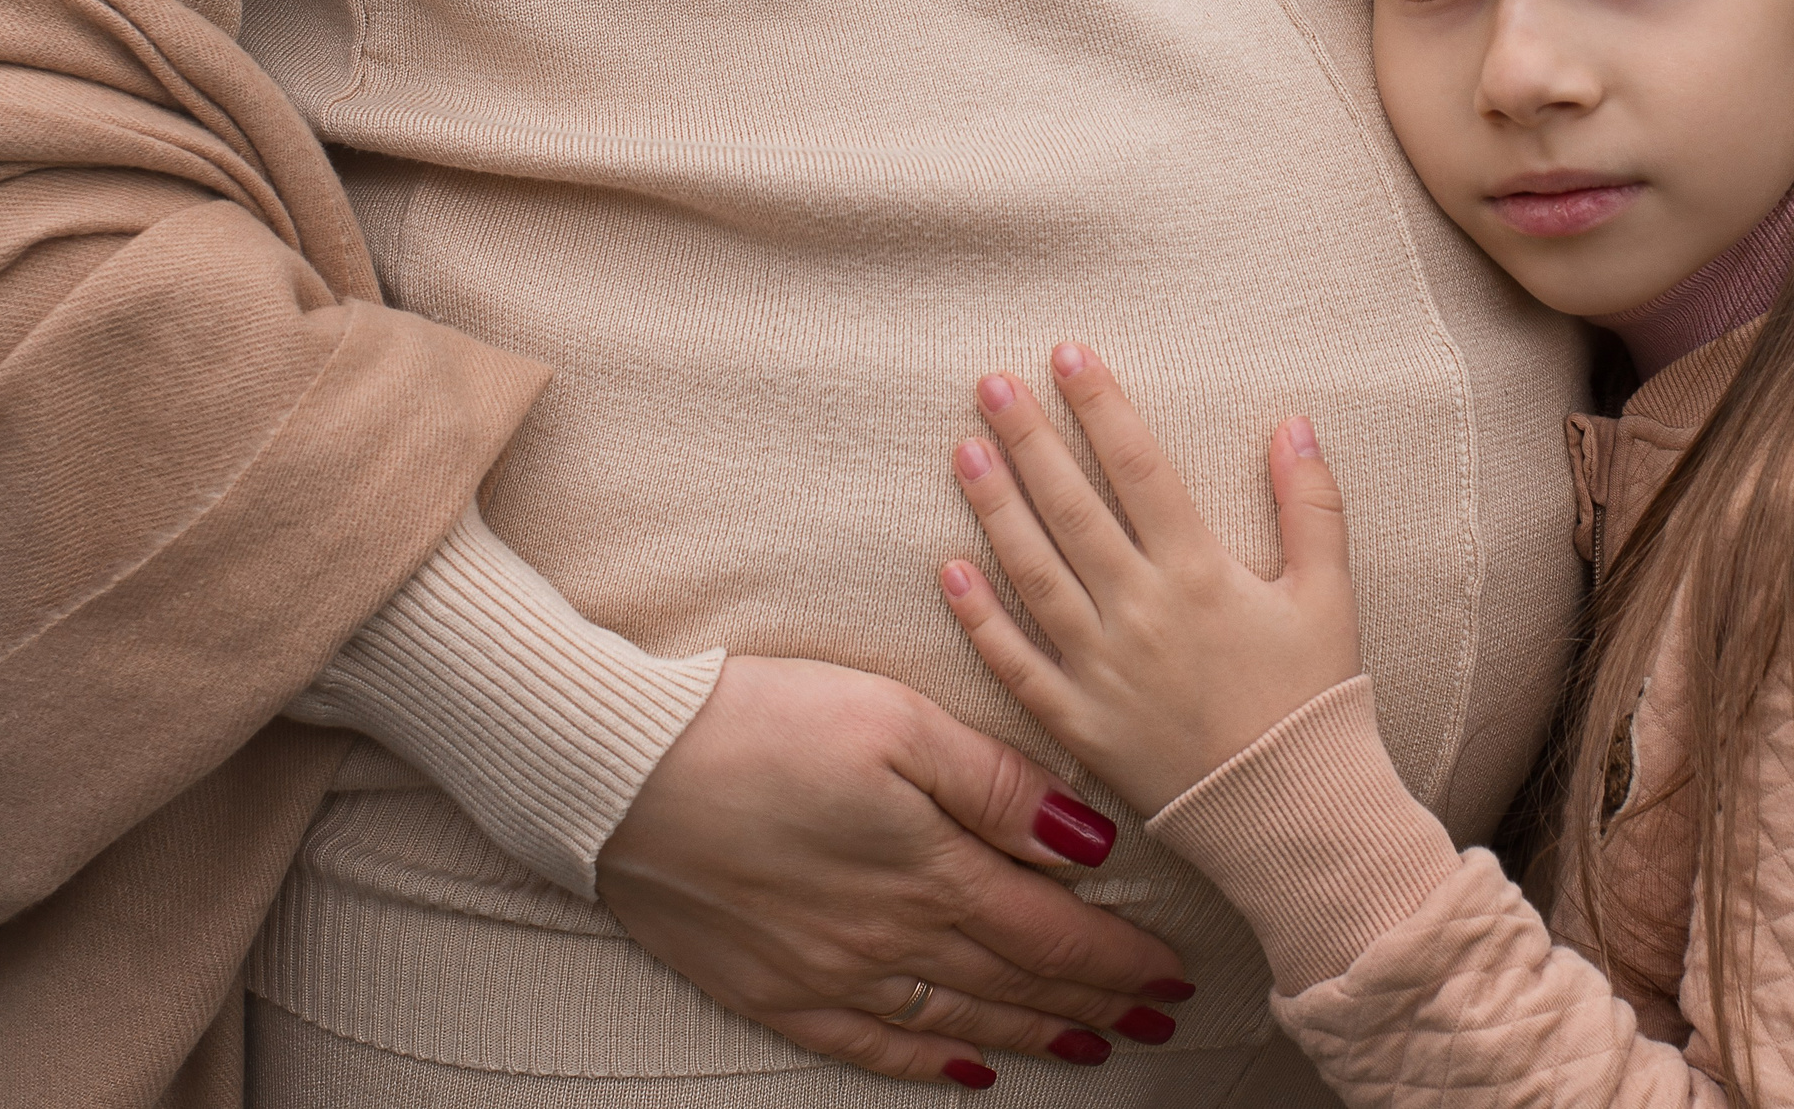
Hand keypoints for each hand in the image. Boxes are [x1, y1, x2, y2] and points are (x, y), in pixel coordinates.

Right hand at [597, 655, 1193, 1086]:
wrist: (617, 769)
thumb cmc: (761, 721)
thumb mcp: (895, 722)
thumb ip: (996, 784)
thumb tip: (1091, 839)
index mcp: (930, 870)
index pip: (1054, 932)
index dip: (1120, 958)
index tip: (1176, 972)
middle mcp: (889, 939)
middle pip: (1017, 985)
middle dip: (1094, 1002)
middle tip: (1157, 1017)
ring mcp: (827, 974)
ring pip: (957, 1022)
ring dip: (1031, 1035)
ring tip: (1088, 1045)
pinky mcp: (769, 987)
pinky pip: (870, 1044)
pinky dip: (929, 1063)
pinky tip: (966, 1071)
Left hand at [940, 343, 1360, 817]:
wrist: (1293, 812)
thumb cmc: (1314, 699)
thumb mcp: (1329, 594)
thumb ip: (1312, 503)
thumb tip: (1294, 420)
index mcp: (1202, 572)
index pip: (1140, 467)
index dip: (1103, 405)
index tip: (1068, 353)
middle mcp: (1142, 611)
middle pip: (1072, 505)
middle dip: (1029, 436)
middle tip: (988, 381)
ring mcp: (1102, 668)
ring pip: (1033, 572)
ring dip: (994, 507)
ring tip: (963, 450)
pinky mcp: (1079, 722)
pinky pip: (1015, 663)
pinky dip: (979, 617)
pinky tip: (948, 569)